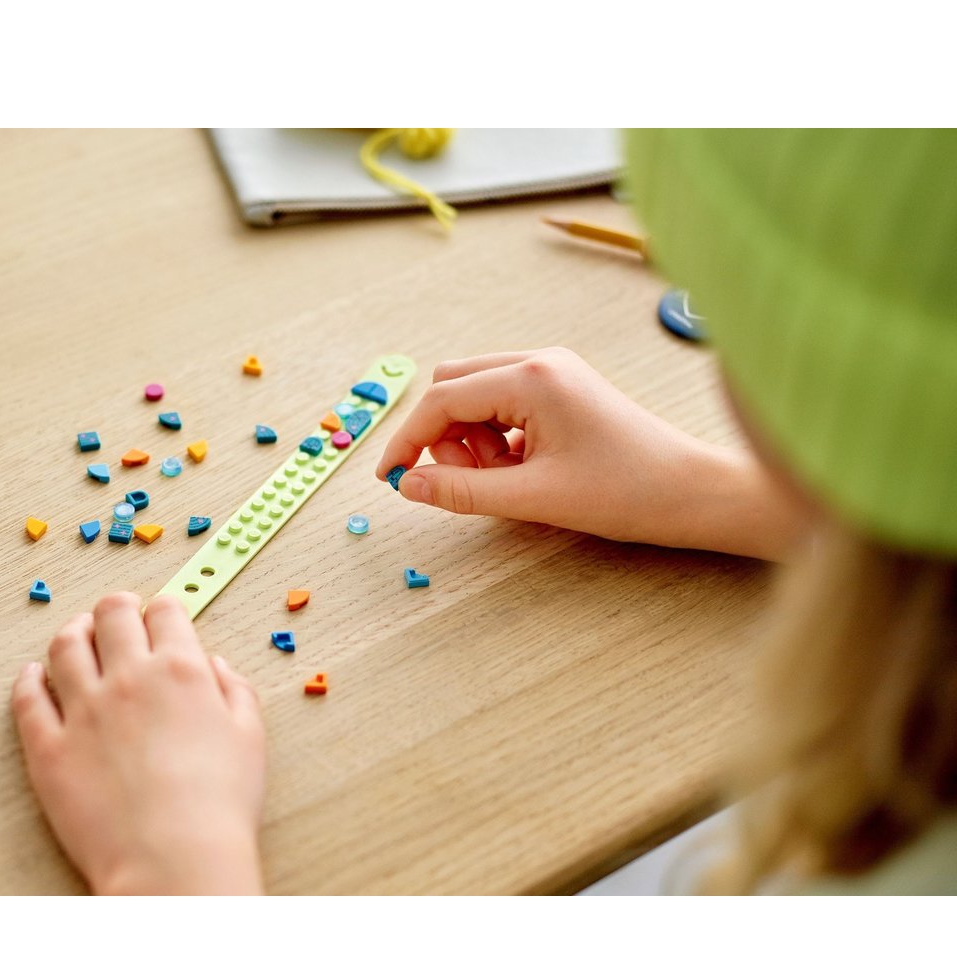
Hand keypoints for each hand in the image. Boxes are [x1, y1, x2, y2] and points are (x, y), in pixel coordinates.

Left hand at [11, 593, 265, 894]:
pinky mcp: (48, 748)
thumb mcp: (250, 736)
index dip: (166, 608)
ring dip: (74, 631)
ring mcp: (83, 711)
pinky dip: (29, 679)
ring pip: (65, 647)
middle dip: (118, 606)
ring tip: (79, 632)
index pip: (166, 613)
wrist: (175, 858)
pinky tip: (34, 674)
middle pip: (112, 616)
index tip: (164, 614)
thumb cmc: (221, 801)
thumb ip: (235, 690)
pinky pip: (28, 699)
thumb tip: (214, 666)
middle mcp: (129, 679)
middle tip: (120, 610)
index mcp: (182, 671)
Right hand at [376, 348, 810, 559]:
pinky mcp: (564, 388)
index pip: (442, 399)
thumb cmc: (628, 492)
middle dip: (444, 436)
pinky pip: (506, 405)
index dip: (408, 439)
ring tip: (506, 480)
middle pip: (454, 386)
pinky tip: (524, 470)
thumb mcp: (534, 498)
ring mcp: (554, 371)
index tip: (392, 477)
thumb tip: (410, 485)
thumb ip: (463, 491)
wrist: (693, 492)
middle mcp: (539, 361)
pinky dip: (498, 438)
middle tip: (469, 481)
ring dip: (472, 439)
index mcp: (531, 377)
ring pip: (478, 395)